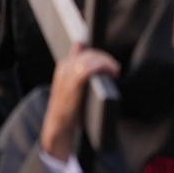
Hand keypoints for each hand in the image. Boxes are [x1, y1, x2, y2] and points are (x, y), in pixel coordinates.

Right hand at [40, 46, 119, 161]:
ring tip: (115, 71)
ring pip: (91, 58)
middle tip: (115, 69)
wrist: (58, 125)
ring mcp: (68, 74)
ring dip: (107, 62)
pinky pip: (90, 68)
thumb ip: (78, 69)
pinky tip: (111, 73)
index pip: (84, 51)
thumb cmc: (68, 107)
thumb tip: (82, 48)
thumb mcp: (71, 86)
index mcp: (64, 66)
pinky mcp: (73, 83)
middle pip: (90, 53)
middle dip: (106, 58)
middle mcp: (64, 67)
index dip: (100, 55)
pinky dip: (103, 67)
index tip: (109, 65)